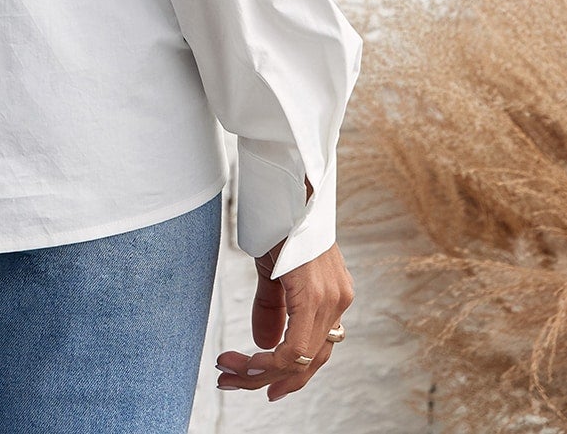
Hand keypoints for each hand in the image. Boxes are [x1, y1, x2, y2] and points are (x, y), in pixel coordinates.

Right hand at [215, 178, 354, 402]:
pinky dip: (267, 362)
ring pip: (300, 360)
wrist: (287, 180)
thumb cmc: (281, 217)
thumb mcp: (275, 267)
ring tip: (227, 372)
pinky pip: (295, 348)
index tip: (258, 384)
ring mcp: (332, 299)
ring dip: (259, 373)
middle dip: (267, 379)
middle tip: (232, 382)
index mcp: (332, 295)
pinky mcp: (316, 295)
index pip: (314, 351)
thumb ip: (273, 306)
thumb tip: (264, 342)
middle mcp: (339, 301)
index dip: (287, 376)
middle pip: (308, 362)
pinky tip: (244, 362)